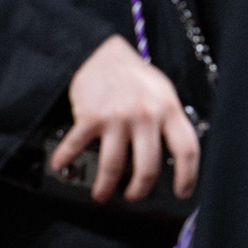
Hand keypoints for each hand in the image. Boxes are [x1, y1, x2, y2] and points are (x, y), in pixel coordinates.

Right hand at [52, 35, 199, 202]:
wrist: (101, 51)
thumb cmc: (133, 75)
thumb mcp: (162, 93)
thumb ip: (169, 122)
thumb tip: (175, 157)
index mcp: (168, 110)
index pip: (186, 150)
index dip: (187, 176)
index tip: (180, 192)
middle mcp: (145, 115)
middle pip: (148, 166)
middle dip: (140, 189)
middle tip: (132, 196)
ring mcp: (117, 117)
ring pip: (114, 165)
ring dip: (106, 186)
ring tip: (102, 194)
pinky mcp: (90, 116)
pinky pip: (77, 145)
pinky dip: (65, 158)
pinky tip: (60, 166)